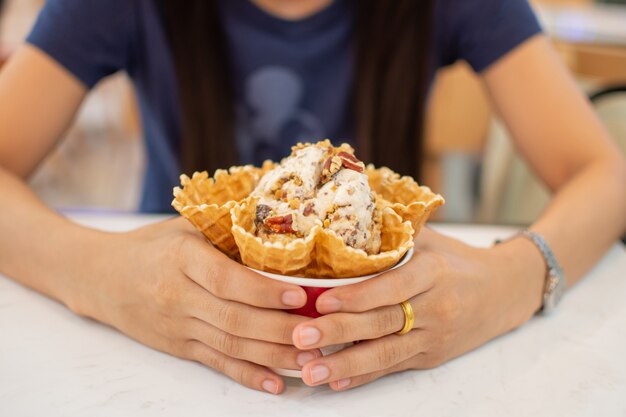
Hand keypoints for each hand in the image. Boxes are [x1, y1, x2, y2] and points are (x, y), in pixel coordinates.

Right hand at [71, 217, 318, 393]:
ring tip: (309, 358)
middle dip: (281, 329)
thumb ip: (225, 231)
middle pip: (235, 319)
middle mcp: (178, 296)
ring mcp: (177, 326)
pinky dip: (247, 375)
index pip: (228, 280)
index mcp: (182, 259)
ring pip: (231, 344)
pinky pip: (216, 363)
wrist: (101, 277)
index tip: (299, 296)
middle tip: (319, 333)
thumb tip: (281, 229)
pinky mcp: (178, 346)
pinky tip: (274, 384)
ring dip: (273, 355)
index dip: (264, 292)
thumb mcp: (184, 227)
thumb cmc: (152, 246)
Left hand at [291, 227, 543, 389]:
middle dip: (338, 332)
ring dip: (345, 363)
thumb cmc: (458, 260)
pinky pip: (394, 367)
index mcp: (433, 272)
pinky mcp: (432, 356)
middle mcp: (435, 307)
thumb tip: (344, 218)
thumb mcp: (431, 239)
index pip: (391, 286)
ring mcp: (434, 335)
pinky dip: (364, 375)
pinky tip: (336, 380)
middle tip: (300, 337)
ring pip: (385, 352)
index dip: (357, 296)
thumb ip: (393, 234)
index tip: (323, 301)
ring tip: (310, 371)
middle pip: (382, 322)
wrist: (506, 291)